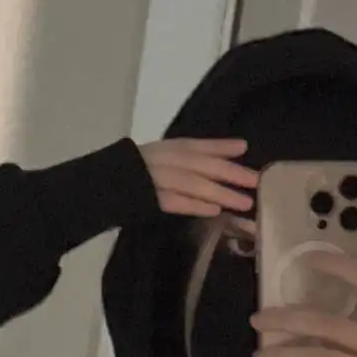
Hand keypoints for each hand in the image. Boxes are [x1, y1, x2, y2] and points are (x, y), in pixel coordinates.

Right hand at [139, 139, 257, 217]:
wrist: (101, 188)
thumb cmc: (137, 176)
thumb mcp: (164, 159)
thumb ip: (194, 156)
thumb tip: (237, 148)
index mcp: (165, 149)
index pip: (195, 145)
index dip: (219, 146)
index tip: (244, 148)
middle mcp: (161, 160)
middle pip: (199, 164)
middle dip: (229, 172)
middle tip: (255, 180)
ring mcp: (154, 179)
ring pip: (191, 183)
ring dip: (219, 192)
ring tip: (243, 202)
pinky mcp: (146, 200)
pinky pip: (173, 202)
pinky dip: (194, 205)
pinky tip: (214, 211)